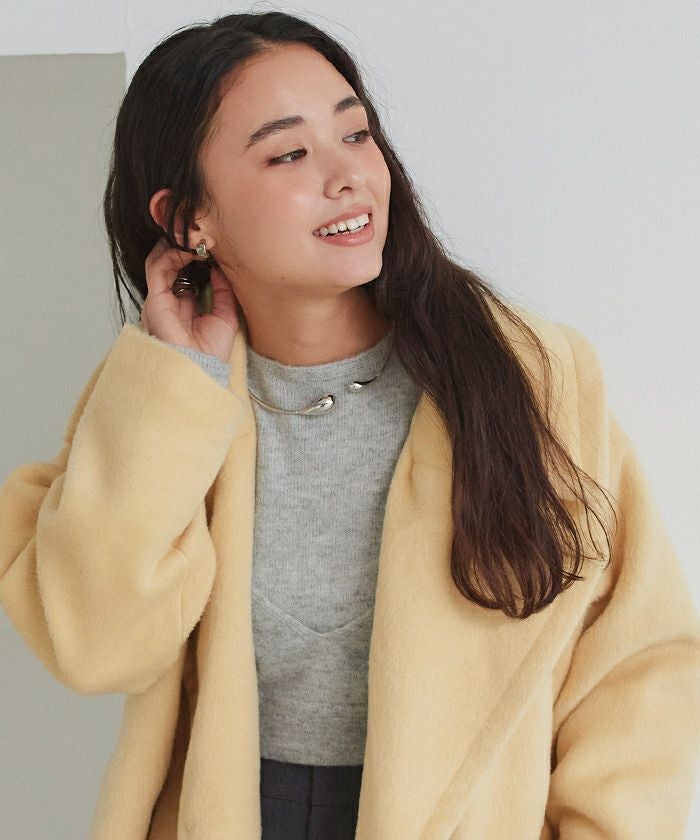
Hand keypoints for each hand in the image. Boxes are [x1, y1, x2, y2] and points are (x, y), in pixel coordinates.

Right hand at [139, 238, 239, 363]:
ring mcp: (159, 300)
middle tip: (200, 234)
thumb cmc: (211, 352)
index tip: (211, 246)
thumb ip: (223, 292)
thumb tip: (220, 268)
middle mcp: (168, 302)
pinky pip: (157, 268)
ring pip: (159, 261)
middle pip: (169, 265)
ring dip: (177, 246)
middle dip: (183, 247)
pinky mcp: (154, 299)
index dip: (196, 258)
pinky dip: (172, 254)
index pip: (184, 274)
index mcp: (184, 307)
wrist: (202, 369)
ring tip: (196, 237)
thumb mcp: (225, 316)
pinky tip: (190, 250)